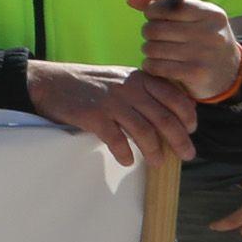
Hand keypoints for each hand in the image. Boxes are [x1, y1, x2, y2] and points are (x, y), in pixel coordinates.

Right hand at [24, 58, 199, 165]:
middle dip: (180, 139)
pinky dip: (125, 153)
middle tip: (187, 155)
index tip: (191, 130)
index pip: (174, 96)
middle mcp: (129, 88)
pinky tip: (128, 161)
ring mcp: (111, 102)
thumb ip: (141, 90)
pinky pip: (116, 139)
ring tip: (157, 162)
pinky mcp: (94, 116)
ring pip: (144, 131)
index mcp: (138, 78)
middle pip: (164, 117)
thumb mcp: (119, 78)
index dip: (188, 115)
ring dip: (154, 150)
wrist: (49, 81)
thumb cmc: (86, 84)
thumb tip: (164, 113)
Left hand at [124, 0, 241, 102]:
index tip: (154, 16)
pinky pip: (156, 66)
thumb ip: (163, 2)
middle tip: (153, 37)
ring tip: (154, 50)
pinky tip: (155, 64)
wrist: (228, 72)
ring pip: (152, 48)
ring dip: (147, 49)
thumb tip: (131, 0)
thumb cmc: (203, 37)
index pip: (170, 5)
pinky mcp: (195, 73)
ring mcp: (204, 54)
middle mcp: (210, 32)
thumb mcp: (194, 16)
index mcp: (211, 13)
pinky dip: (150, 65)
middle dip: (148, 31)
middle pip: (155, 28)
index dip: (153, 10)